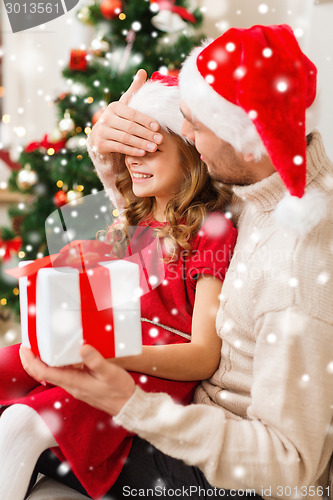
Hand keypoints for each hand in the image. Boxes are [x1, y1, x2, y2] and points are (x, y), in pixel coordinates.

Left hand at [19, 345, 135, 415]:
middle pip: (42, 374)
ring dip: (41, 361)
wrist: (128, 405)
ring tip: (39, 347)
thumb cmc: (119, 390)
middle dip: (31, 361)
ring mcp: (75, 385)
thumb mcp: (109, 372)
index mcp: (74, 382)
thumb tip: (82, 347)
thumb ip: (96, 360)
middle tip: (26, 345)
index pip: (44, 372)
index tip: (26, 348)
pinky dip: (55, 363)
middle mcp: (71, 385)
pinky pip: (61, 373)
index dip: (32, 360)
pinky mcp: (80, 384)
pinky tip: (60, 355)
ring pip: (50, 374)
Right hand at [88, 69, 162, 156]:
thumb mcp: (125, 105)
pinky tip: (143, 153)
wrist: (100, 137)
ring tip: (154, 148)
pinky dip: (132, 150)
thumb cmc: (118, 119)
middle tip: (160, 139)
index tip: (158, 127)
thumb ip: (134, 90)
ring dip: (141, 143)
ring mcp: (101, 131)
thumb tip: (143, 71)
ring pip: (125, 138)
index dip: (146, 120)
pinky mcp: (100, 144)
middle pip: (130, 127)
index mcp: (114, 107)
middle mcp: (105, 118)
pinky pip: (119, 148)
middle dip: (146, 134)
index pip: (133, 114)